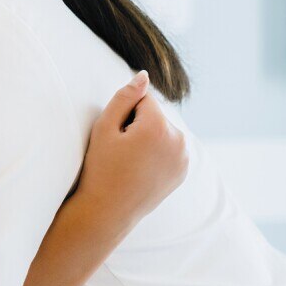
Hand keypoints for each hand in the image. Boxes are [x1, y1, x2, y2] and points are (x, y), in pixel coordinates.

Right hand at [75, 71, 189, 230]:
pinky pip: (170, 148)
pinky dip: (157, 152)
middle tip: (121, 150)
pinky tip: (140, 169)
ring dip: (149, 137)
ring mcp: (184, 158)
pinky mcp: (183, 170)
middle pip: (156, 115)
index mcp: (159, 127)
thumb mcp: (104, 128)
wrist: (108, 210)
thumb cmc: (101, 167)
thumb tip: (143, 76)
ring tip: (131, 161)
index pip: (144, 99)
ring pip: (164, 131)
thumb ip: (124, 97)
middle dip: (139, 124)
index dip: (125, 113)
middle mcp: (179, 140)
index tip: (117, 136)